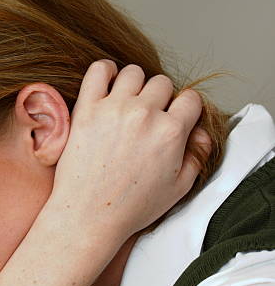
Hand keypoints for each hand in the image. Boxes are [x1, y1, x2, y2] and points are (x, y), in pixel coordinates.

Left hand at [51, 60, 209, 243]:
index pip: (190, 98)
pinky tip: (106, 85)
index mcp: (171, 132)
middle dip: (158, 98)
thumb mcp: (179, 188)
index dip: (183, 109)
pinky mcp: (86, 109)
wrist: (89, 215)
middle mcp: (145, 115)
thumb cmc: (131, 206)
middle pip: (161, 84)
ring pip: (133, 73)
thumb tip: (200, 132)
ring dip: (134, 85)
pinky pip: (99, 70)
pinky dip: (105, 71)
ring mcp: (114, 110)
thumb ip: (197, 155)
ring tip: (126, 103)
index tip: (172, 118)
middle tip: (146, 117)